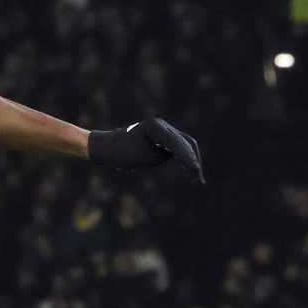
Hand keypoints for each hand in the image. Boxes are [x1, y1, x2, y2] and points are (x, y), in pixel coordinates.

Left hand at [88, 117, 203, 183]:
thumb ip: (164, 154)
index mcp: (155, 127)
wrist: (109, 148)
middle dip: (192, 162)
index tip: (195, 169)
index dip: (187, 157)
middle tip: (198, 181)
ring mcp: (164, 131)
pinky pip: (178, 148)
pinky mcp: (164, 138)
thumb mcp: (144, 157)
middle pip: (185, 144)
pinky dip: (184, 159)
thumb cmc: (123, 152)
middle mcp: (163, 126)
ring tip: (197, 181)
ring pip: (185, 145)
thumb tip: (180, 154)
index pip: (176, 143)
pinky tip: (190, 172)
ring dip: (191, 161)